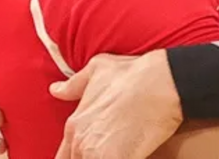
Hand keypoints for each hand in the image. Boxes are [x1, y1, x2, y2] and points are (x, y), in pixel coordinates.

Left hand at [51, 51, 182, 158]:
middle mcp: (80, 141)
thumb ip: (74, 84)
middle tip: (112, 148)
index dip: (79, 156)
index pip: (64, 156)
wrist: (162, 81)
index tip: (97, 151)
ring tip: (123, 150)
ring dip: (106, 157)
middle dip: (93, 156)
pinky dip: (126, 158)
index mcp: (74, 125)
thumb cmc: (135, 73)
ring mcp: (95, 153)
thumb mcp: (99, 68)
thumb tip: (55, 90)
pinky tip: (133, 153)